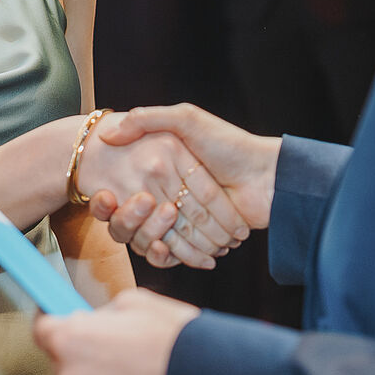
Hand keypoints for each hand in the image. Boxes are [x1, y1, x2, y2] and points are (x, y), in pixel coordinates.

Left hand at [34, 287, 199, 374]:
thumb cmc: (173, 337)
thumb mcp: (132, 302)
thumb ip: (100, 314)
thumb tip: (91, 320)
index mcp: (71, 338)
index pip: (41, 329)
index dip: (52, 320)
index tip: (58, 318)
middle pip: (63, 359)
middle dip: (83, 350)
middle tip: (113, 343)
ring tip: (132, 368)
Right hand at [91, 105, 279, 267]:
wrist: (269, 178)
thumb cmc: (230, 144)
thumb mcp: (186, 119)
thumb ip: (149, 119)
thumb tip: (110, 134)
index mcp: (167, 164)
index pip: (135, 185)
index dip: (120, 195)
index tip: (105, 197)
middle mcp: (175, 190)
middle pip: (143, 214)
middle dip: (134, 220)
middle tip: (128, 221)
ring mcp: (189, 216)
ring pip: (158, 234)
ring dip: (153, 240)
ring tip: (151, 240)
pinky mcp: (202, 237)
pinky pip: (178, 251)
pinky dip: (174, 255)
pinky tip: (167, 252)